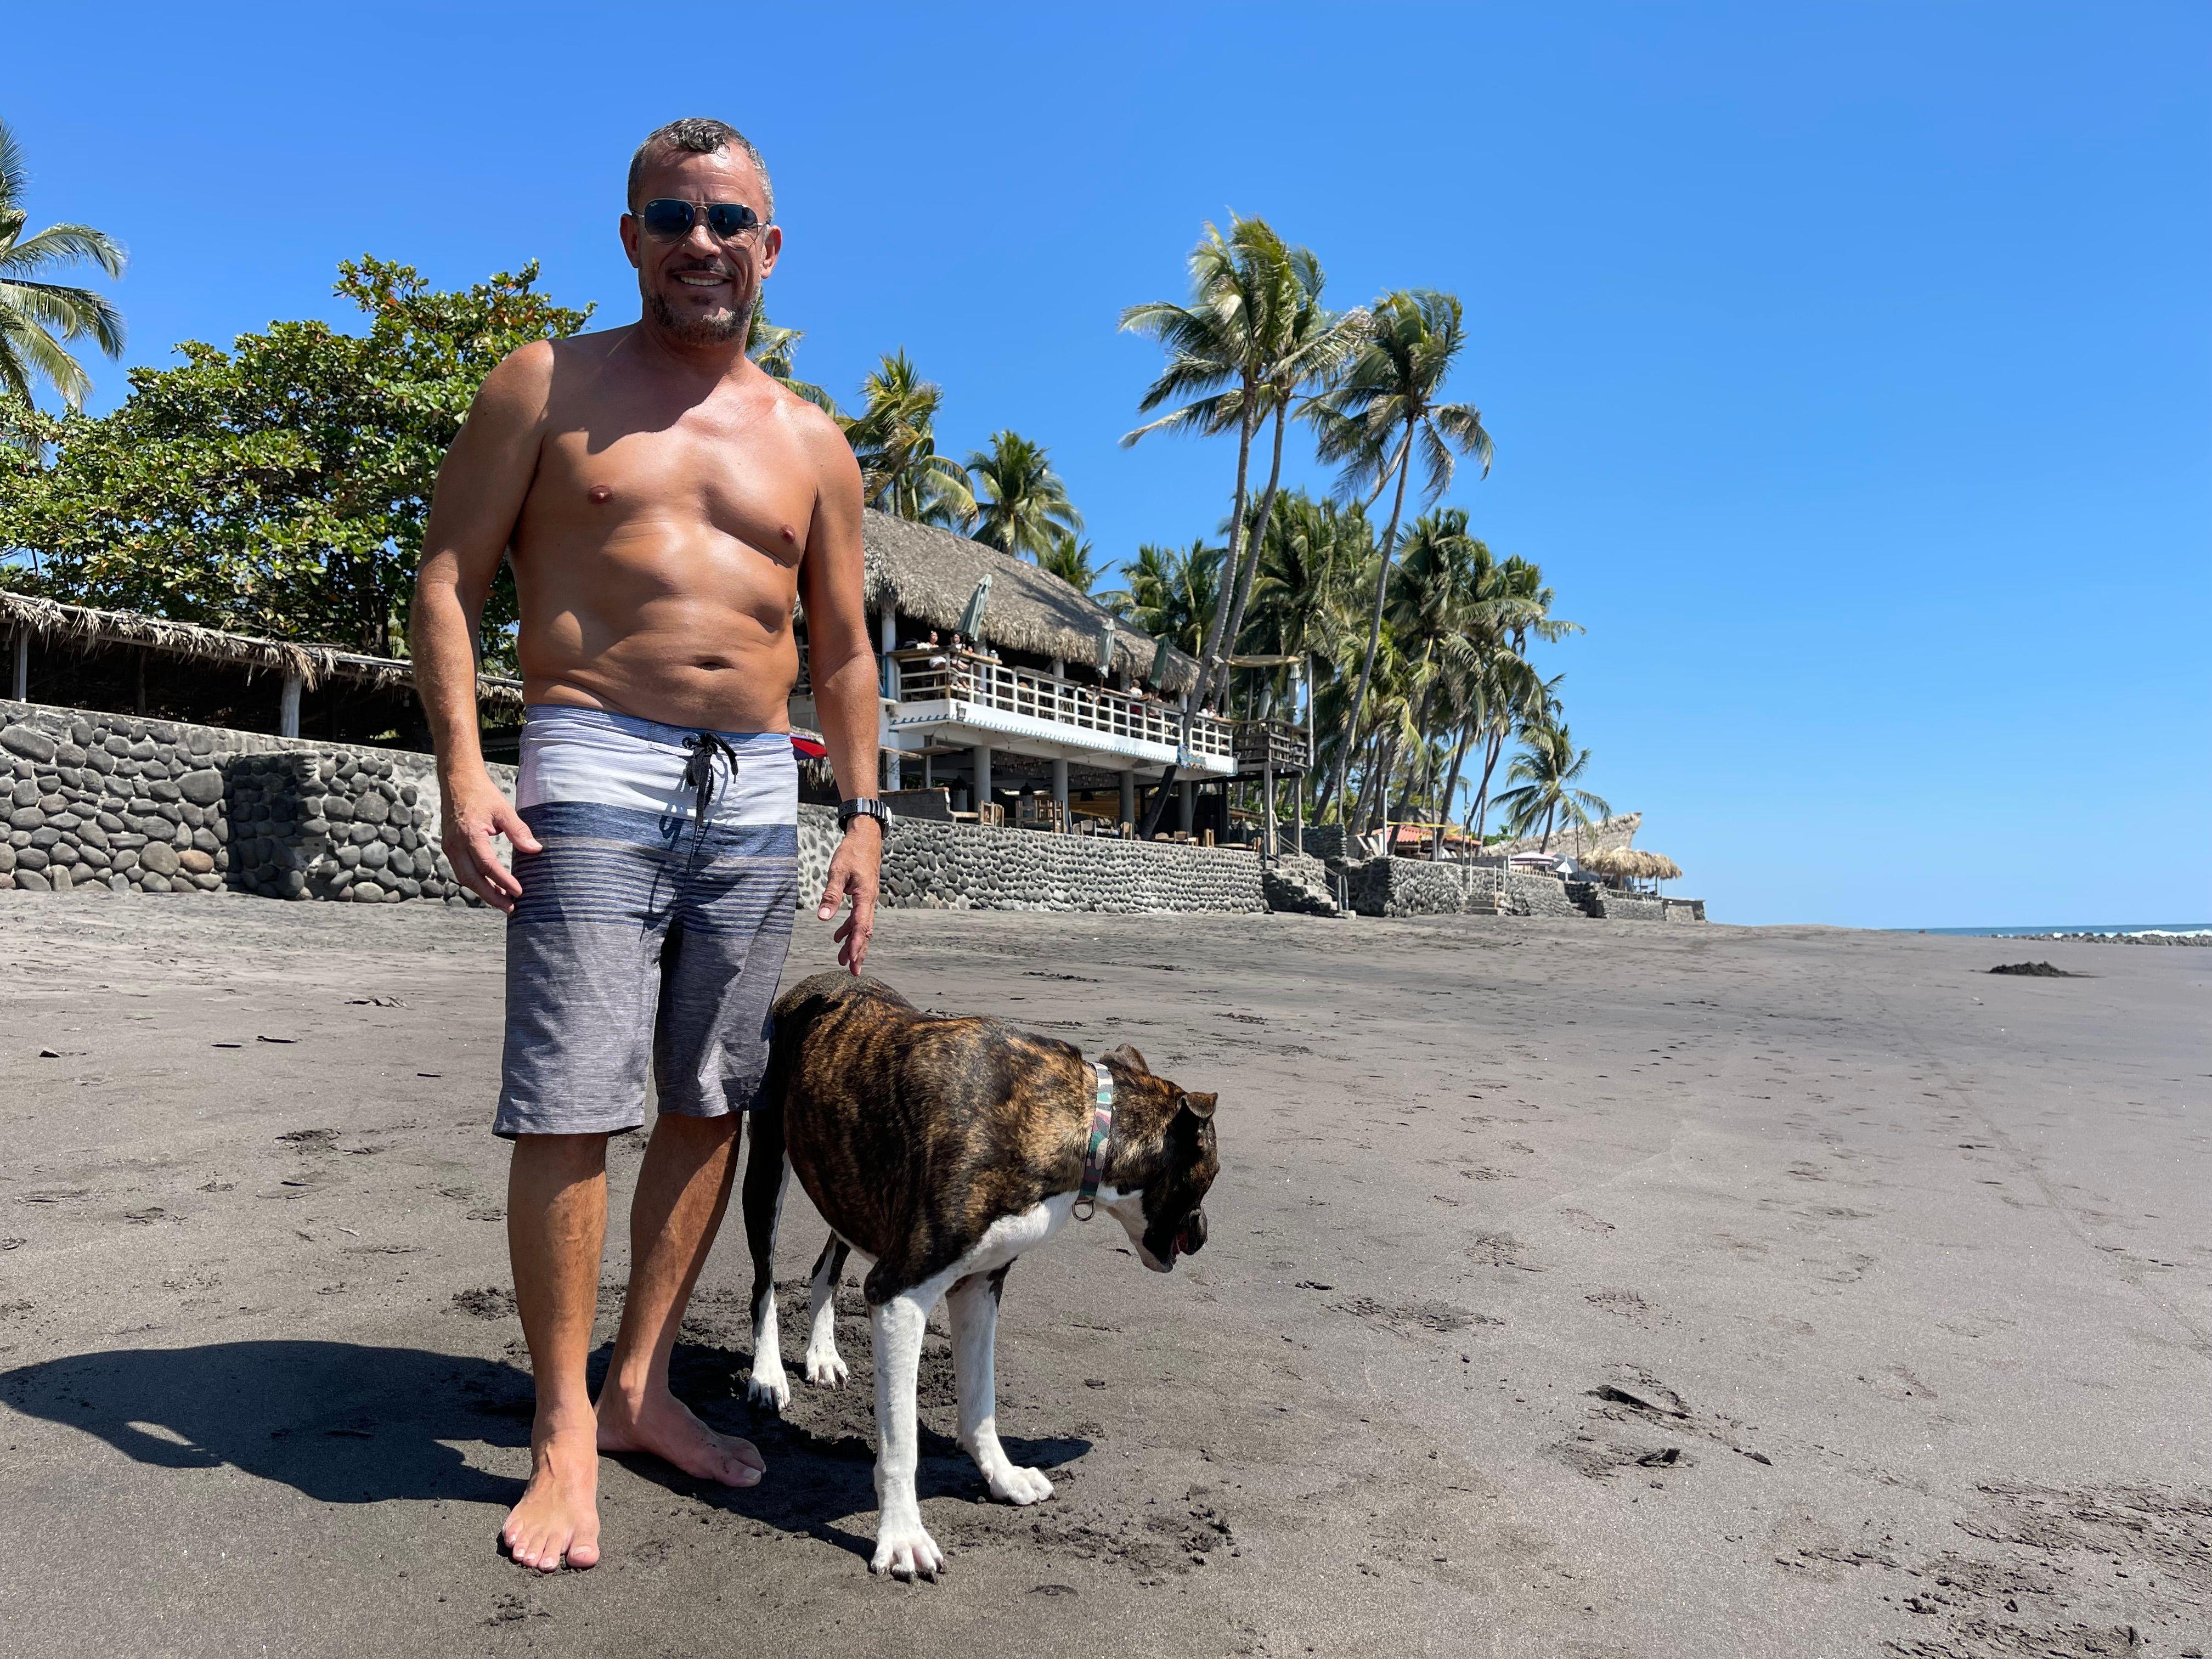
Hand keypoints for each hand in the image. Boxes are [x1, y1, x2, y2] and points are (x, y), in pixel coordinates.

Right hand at [440, 771, 540, 912]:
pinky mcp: (450, 847)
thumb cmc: (481, 793)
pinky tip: (491, 886)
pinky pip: (461, 870)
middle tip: (510, 907)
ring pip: (465, 878)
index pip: (488, 866)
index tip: (519, 892)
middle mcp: (456, 844)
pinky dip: (476, 881)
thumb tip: (535, 850)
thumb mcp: (504, 810)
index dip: (503, 881)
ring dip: (483, 891)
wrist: (457, 781)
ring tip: (503, 901)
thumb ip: (519, 831)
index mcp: (470, 835)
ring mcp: (450, 847)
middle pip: (472, 879)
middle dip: (491, 896)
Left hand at [817, 816, 881, 973]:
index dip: (856, 945)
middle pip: (865, 932)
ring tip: (843, 961)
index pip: (861, 926)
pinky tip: (837, 936)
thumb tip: (823, 917)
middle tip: (854, 972)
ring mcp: (867, 899)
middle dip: (859, 953)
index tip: (852, 961)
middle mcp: (870, 901)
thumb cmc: (852, 852)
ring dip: (853, 943)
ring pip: (861, 927)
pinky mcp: (863, 896)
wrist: (866, 837)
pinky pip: (857, 917)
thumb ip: (831, 895)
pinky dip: (849, 929)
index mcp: (866, 896)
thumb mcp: (838, 872)